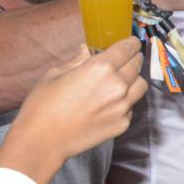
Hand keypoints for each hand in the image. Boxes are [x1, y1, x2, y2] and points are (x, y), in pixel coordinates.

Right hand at [0, 38, 147, 183]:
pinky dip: (126, 102)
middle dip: (134, 59)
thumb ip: (77, 60)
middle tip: (127, 59)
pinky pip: (132, 107)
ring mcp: (123, 106)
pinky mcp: (123, 124)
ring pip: (140, 86)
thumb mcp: (55, 74)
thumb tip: (86, 50)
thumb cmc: (43, 106)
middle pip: (137, 65)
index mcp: (101, 68)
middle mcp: (118, 85)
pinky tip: (110, 104)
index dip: (132, 43)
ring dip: (134, 80)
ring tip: (121, 81)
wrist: (42, 140)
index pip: (127, 48)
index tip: (132, 42)